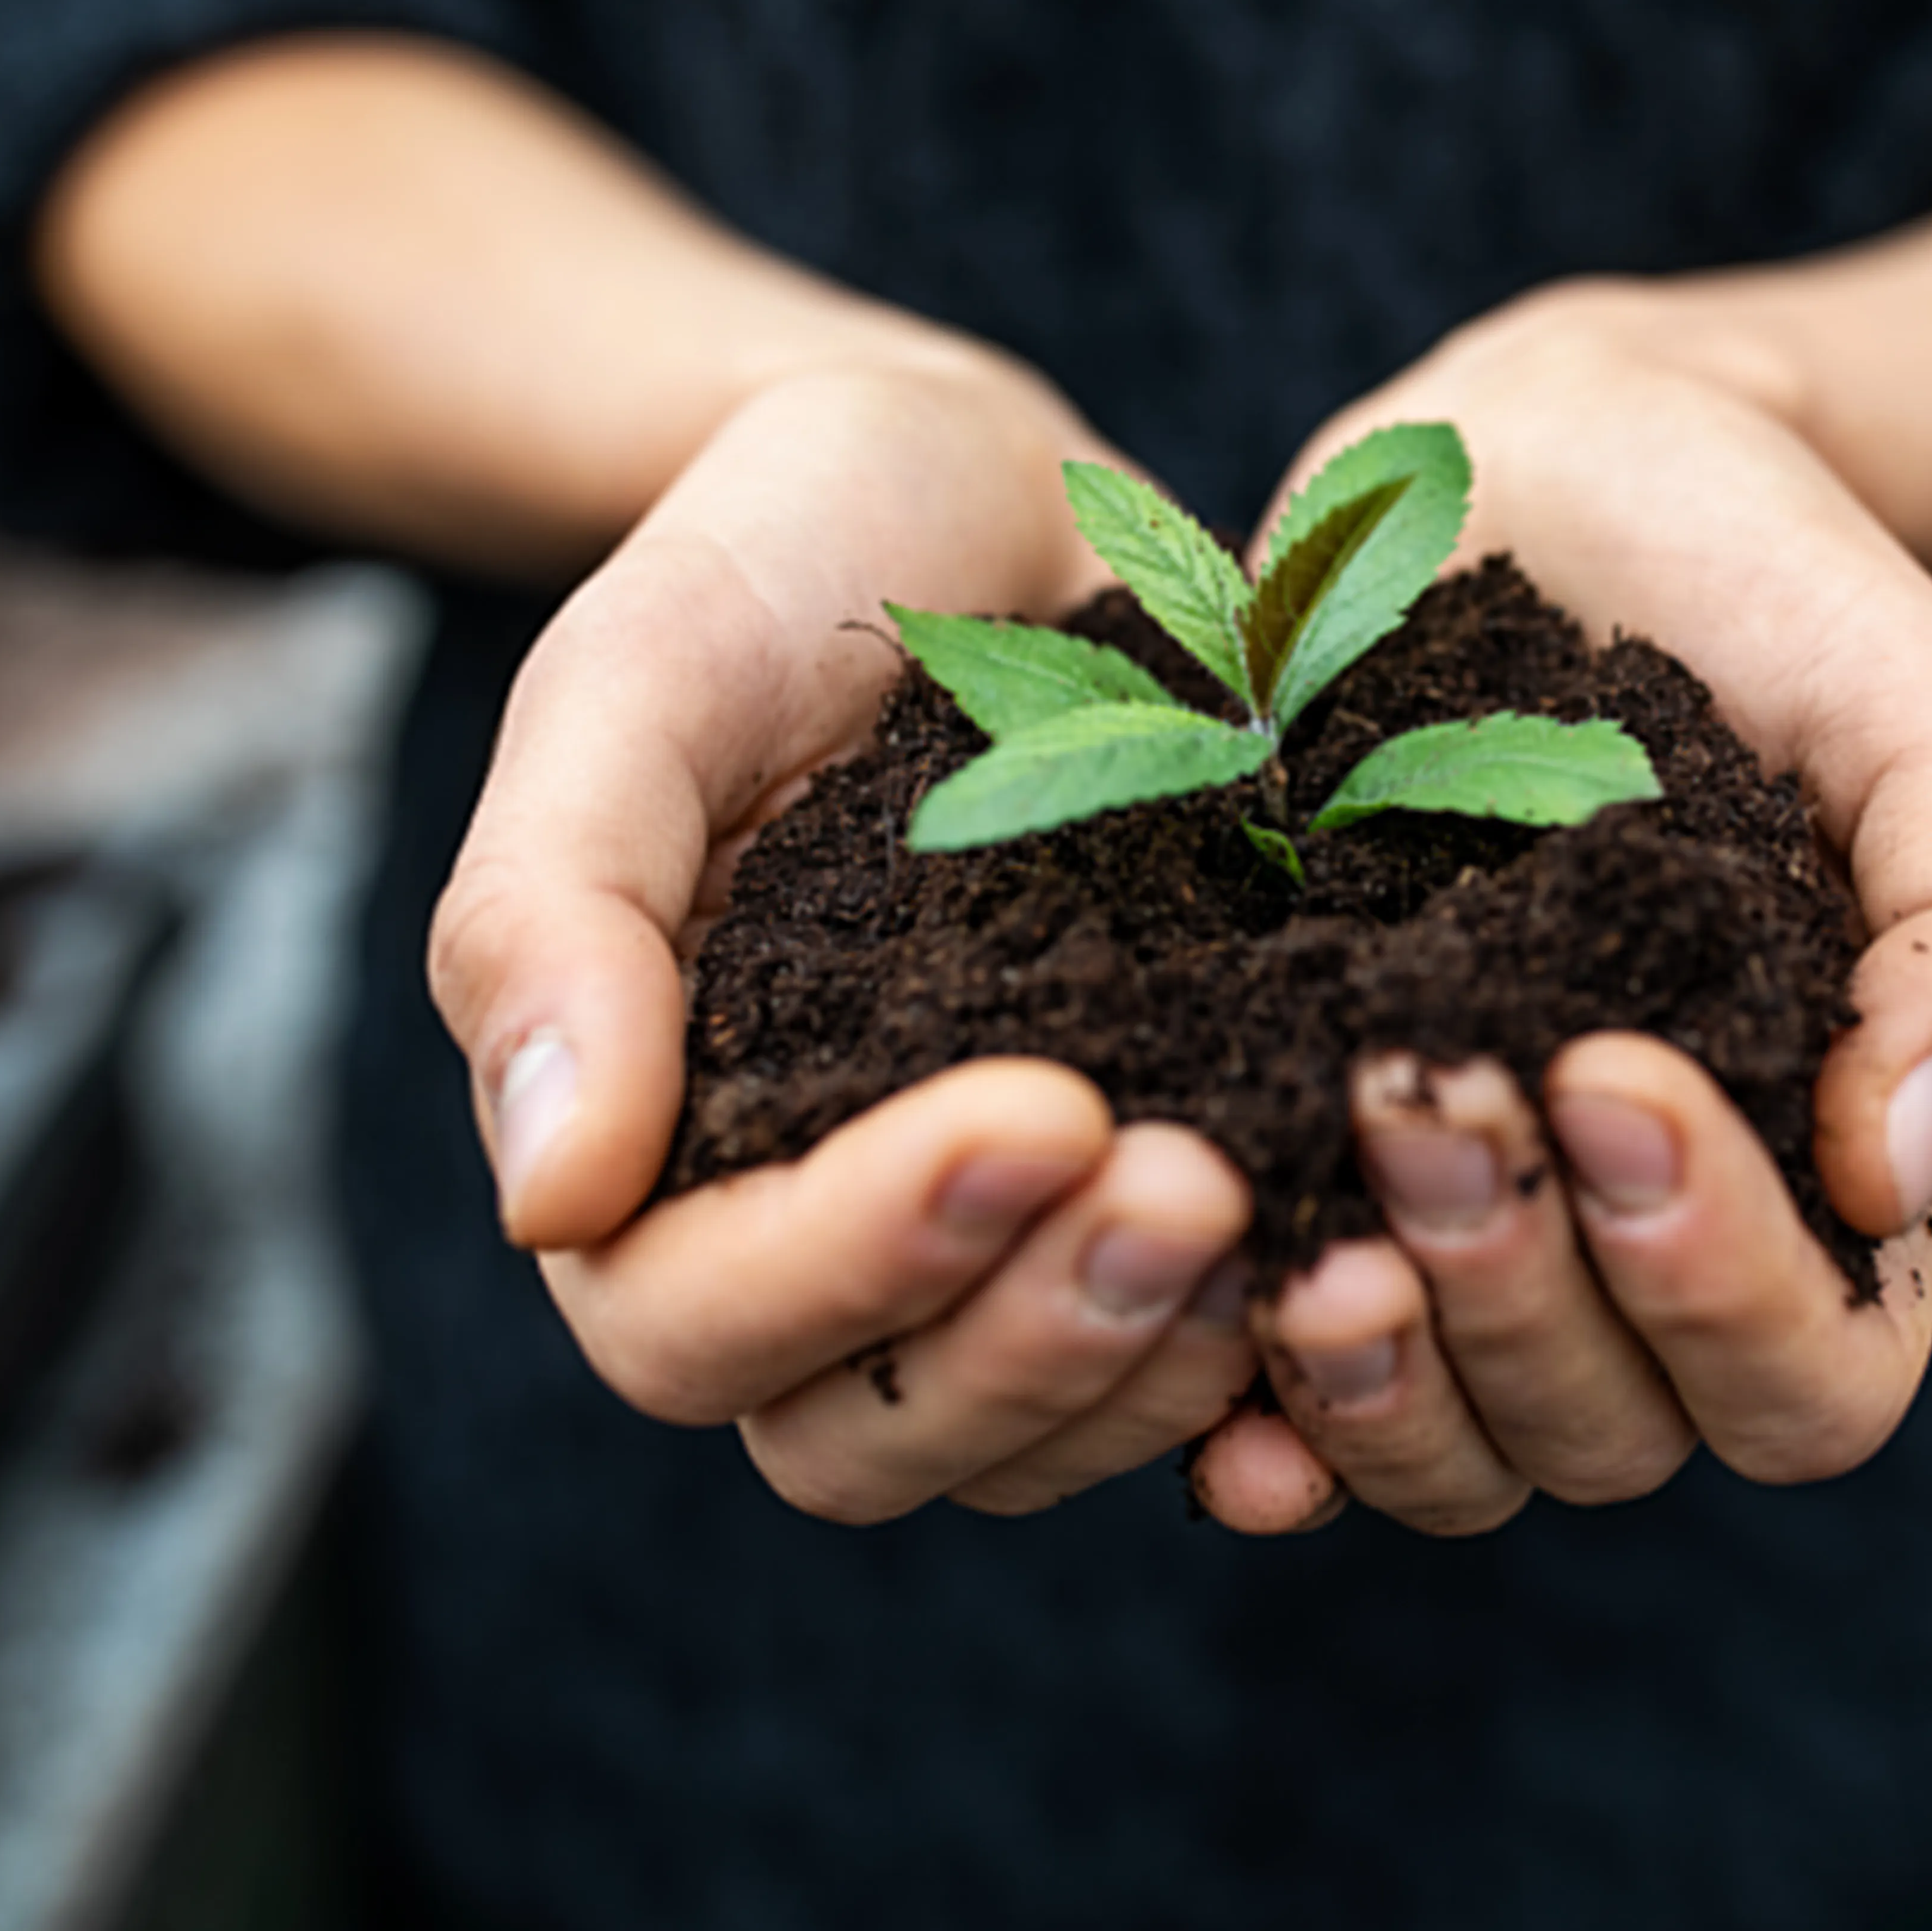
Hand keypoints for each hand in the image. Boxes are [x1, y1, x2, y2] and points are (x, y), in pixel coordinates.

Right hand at [428, 357, 1266, 1521]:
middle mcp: (806, 1230)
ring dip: (1161, 1364)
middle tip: (1199, 1184)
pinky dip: (1282, 1362)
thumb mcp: (633, 680)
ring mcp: (985, 1242)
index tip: (1038, 1112)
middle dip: (1036, 1341)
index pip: (693, 1322)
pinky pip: (1193, 1378)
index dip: (853, 1260)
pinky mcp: (1141, 1198)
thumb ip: (549, 920)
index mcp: (644, 1144)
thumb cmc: (769, 561)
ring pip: (1038, 1435)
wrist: (971, 494)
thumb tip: (549, 1197)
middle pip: (868, 1436)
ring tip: (1309, 1218)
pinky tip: (1382, 1264)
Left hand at [1190, 288, 1931, 1534]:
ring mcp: (1466, 1235)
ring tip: (1297, 1222)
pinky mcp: (1296, 1176)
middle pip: (1605, 1434)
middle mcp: (1645, 1258)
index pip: (1807, 1382)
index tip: (1612, 1073)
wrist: (1558, 468)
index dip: (1713, 1282)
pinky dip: (1228, 1397)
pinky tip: (1192, 1324)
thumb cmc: (1782, 595)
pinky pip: (1265, 1389)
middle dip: (1515, 1293)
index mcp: (1832, 1191)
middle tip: (1420, 1088)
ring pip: (1441, 1448)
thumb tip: (1914, 1168)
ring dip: (1372, 1371)